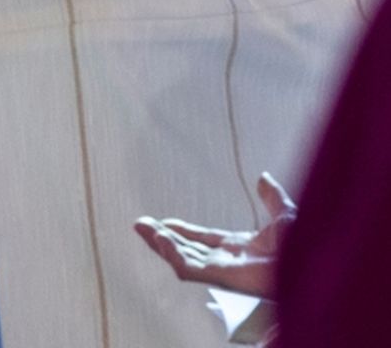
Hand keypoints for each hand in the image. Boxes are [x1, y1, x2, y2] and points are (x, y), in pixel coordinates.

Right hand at [134, 172, 296, 297]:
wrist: (316, 265)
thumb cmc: (308, 249)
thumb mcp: (287, 215)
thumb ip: (273, 198)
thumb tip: (264, 177)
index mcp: (240, 248)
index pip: (203, 240)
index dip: (183, 231)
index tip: (163, 222)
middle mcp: (228, 261)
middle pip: (186, 249)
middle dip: (162, 237)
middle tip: (140, 224)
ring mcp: (224, 271)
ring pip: (182, 258)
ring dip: (160, 244)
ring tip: (141, 227)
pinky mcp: (222, 278)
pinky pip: (190, 269)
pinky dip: (172, 254)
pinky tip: (161, 239)